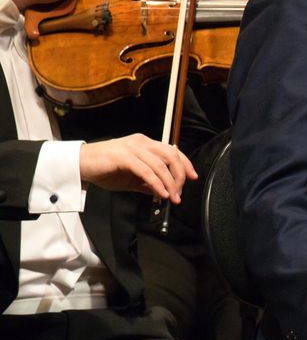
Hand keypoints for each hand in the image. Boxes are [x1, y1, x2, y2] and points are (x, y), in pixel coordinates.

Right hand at [78, 134, 195, 202]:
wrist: (79, 165)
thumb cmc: (104, 169)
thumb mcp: (131, 178)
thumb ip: (148, 183)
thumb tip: (164, 192)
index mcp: (145, 144)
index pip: (173, 151)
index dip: (185, 164)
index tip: (193, 177)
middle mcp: (142, 143)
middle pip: (171, 156)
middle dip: (180, 175)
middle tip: (180, 192)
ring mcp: (133, 148)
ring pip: (161, 164)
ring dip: (170, 183)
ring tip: (172, 197)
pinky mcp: (124, 157)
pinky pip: (147, 171)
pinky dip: (157, 183)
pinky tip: (161, 193)